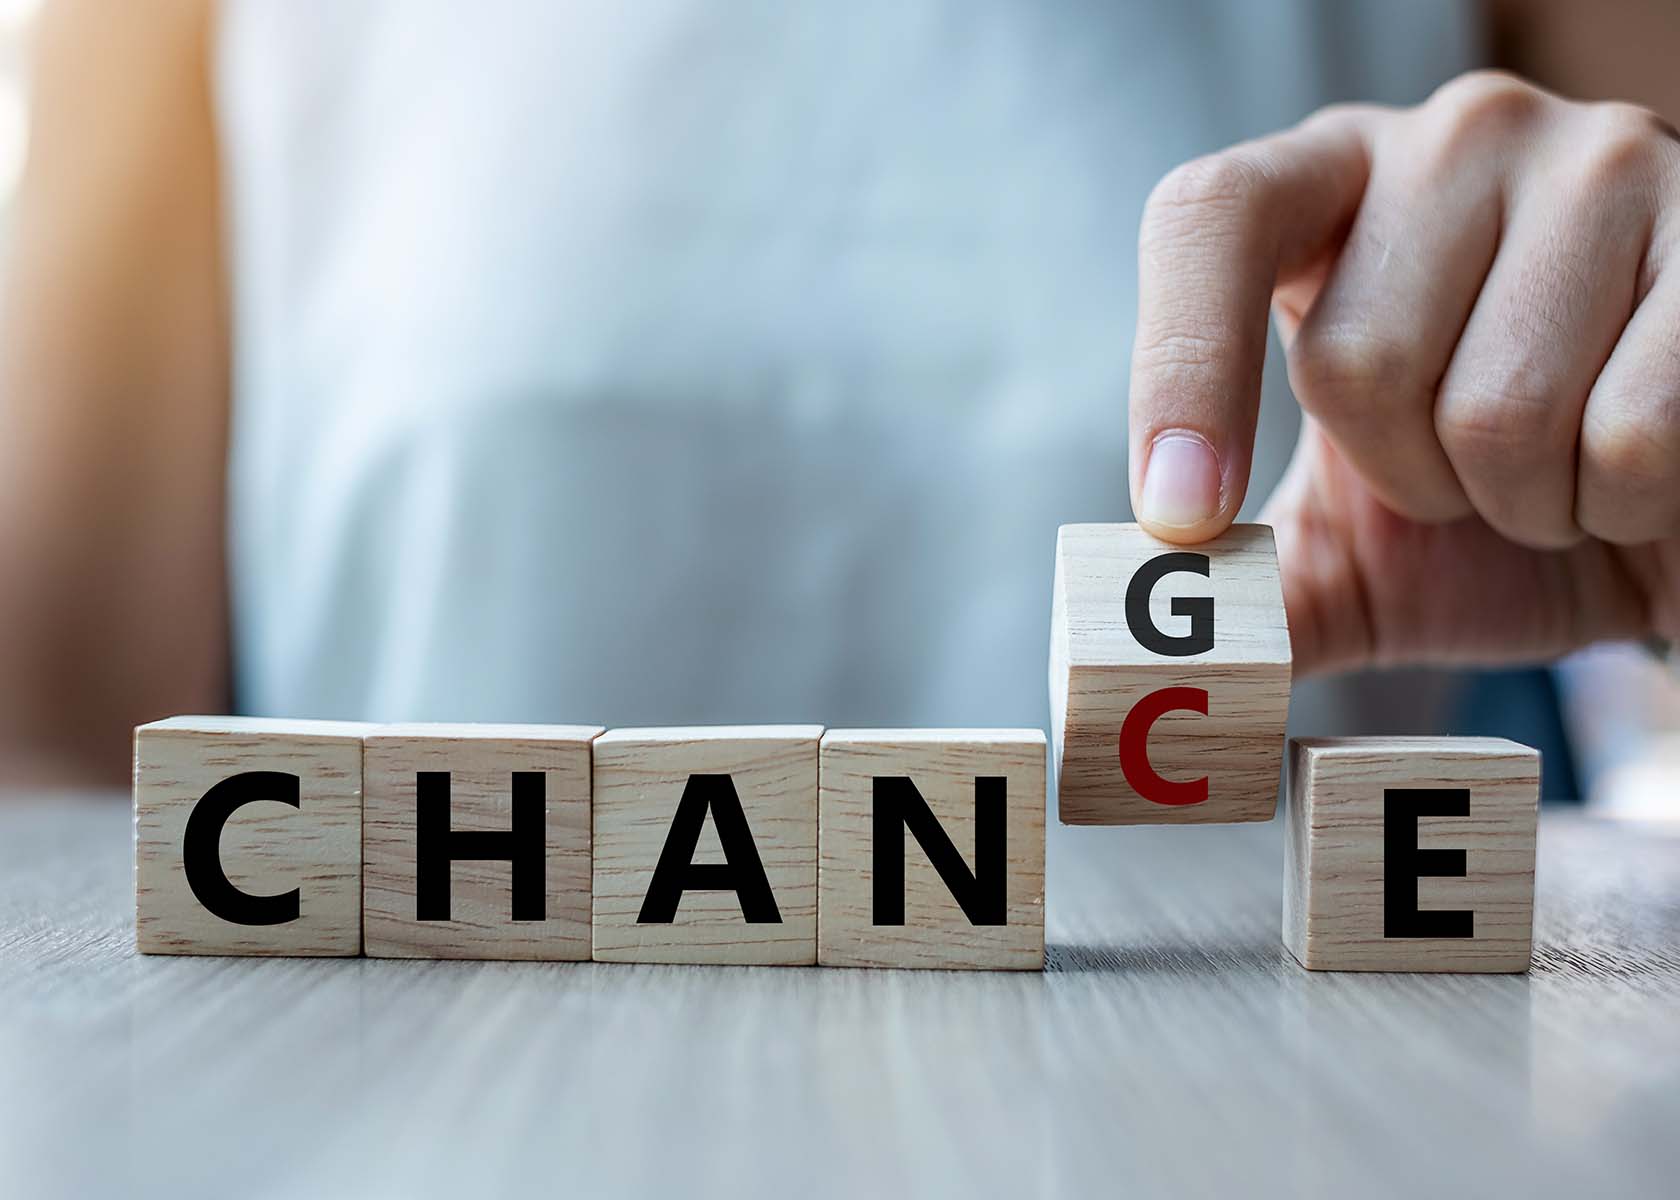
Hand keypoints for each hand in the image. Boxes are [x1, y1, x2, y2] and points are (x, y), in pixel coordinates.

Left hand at [1128, 71, 1679, 675]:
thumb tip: (1144, 654)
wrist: (1663, 518)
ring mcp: (1599, 164)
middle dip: (1411, 481)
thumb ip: (1246, 591)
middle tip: (1469, 476)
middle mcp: (1451, 142)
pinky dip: (1630, 501)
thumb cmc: (1494, 517)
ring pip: (1498, 408)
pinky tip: (1644, 464)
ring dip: (1526, 502)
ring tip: (1564, 467)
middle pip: (1353, 358)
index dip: (1181, 369)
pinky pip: (1632, 432)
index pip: (1210, 216)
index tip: (1184, 514)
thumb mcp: (1349, 549)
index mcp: (1327, 189)